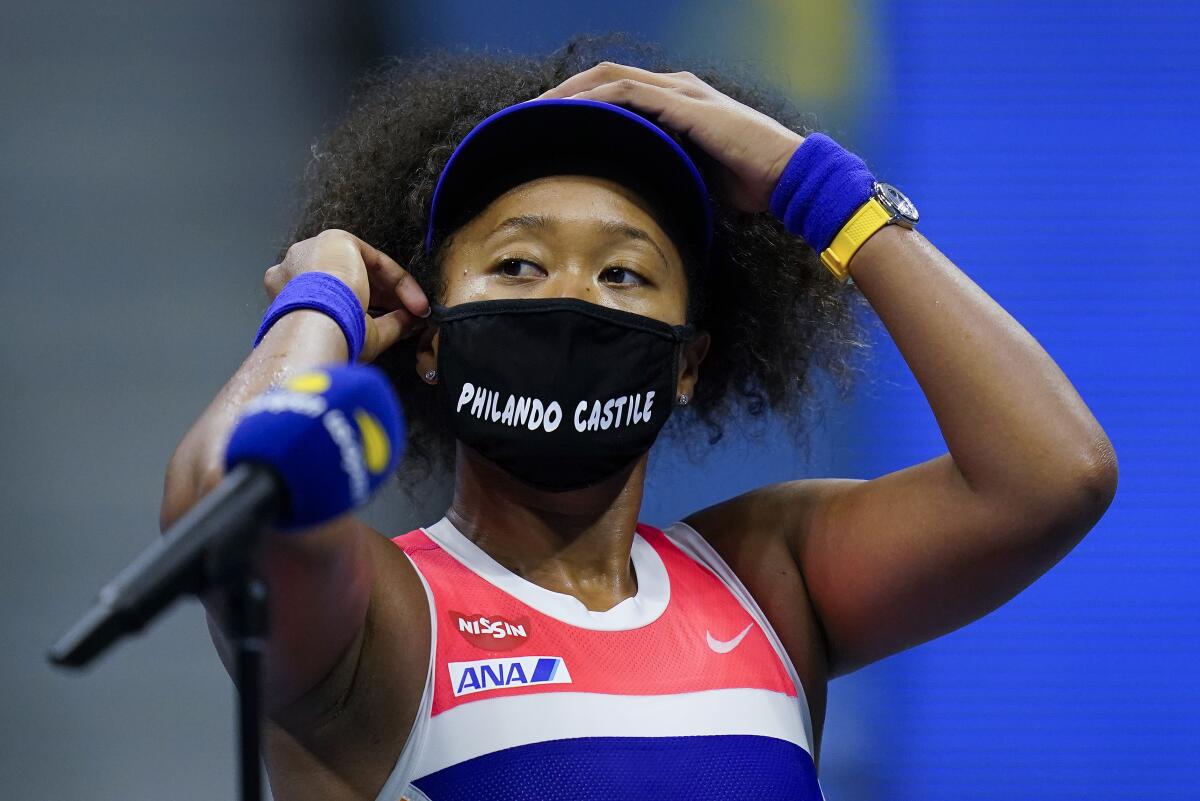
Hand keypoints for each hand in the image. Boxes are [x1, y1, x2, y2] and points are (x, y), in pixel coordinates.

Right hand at [264, 229, 429, 361]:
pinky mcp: (333, 240)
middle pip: (349, 282)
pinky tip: (415, 302)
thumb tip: (411, 323)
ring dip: (394, 292)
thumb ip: (387, 326)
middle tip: (409, 318)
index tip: (396, 325)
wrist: (315, 322)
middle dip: (384, 301)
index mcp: (288, 297)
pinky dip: (397, 280)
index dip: (370, 313)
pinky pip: (373, 259)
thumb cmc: (328, 337)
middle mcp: (294, 272)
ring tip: (416, 312)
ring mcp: (311, 252)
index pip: (336, 300)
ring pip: (362, 269)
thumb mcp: (362, 335)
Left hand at [537, 62, 803, 212]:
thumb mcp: (696, 179)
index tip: (545, 129)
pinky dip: (592, 100)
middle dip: (561, 95)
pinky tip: (565, 114)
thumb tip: (639, 202)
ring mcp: (678, 91)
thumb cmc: (749, 184)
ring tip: (533, 113)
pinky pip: (625, 93)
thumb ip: (668, 177)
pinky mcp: (682, 103)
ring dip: (567, 95)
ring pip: (607, 79)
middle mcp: (674, 89)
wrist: (787, 176)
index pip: (615, 95)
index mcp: (676, 104)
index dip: (578, 107)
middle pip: (602, 79)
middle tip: (526, 116)